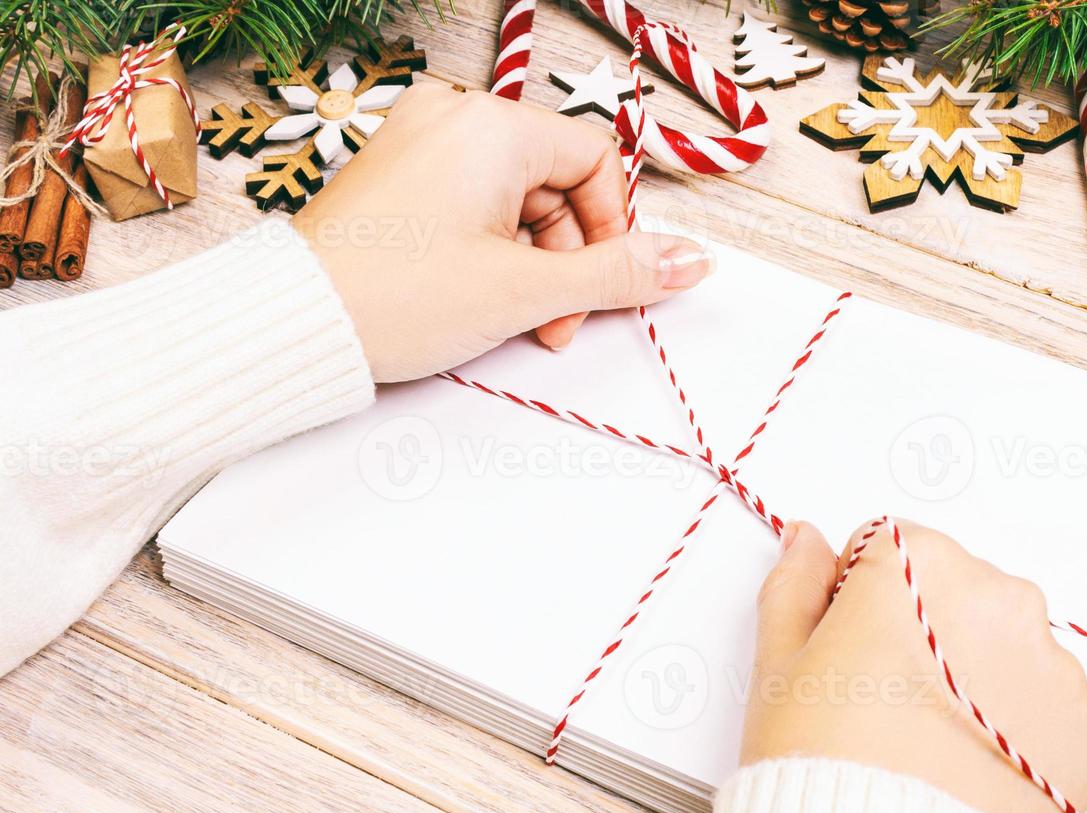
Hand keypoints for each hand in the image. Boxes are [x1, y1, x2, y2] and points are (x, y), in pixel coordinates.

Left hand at [292, 85, 713, 382]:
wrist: (295, 324)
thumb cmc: (398, 297)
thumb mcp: (527, 291)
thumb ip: (619, 275)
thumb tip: (694, 262)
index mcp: (491, 126)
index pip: (594, 160)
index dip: (612, 228)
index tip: (601, 285)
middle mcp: (453, 117)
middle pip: (555, 183)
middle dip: (567, 259)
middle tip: (551, 322)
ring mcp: (418, 143)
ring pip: (515, 199)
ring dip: (531, 263)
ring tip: (513, 320)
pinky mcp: (396, 175)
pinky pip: (471, 202)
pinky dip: (490, 250)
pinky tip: (477, 297)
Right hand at [744, 519, 1086, 812]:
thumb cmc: (816, 763)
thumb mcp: (779, 665)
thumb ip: (794, 586)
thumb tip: (808, 541)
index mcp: (919, 562)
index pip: (890, 551)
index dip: (859, 601)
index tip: (849, 651)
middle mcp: (1000, 595)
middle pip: (957, 592)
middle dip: (926, 631)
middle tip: (886, 705)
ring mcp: (1052, 662)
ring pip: (1007, 648)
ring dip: (977, 676)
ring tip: (931, 744)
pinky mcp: (1086, 726)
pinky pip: (1047, 708)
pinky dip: (1016, 729)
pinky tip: (972, 770)